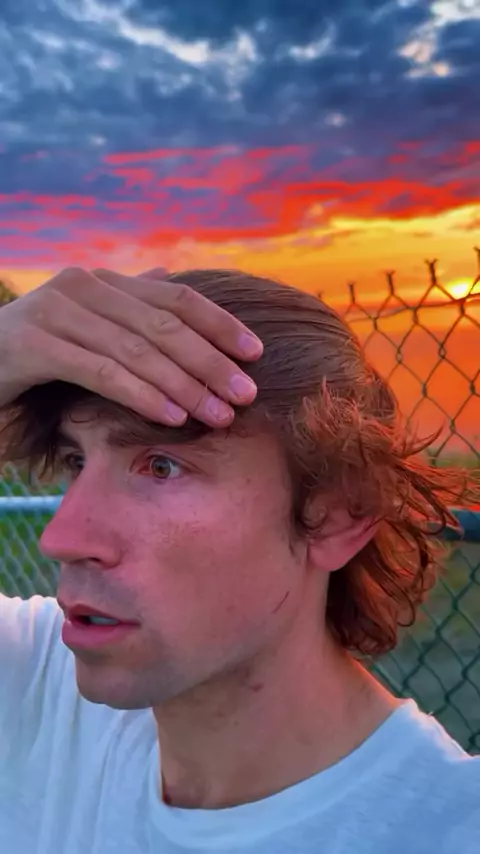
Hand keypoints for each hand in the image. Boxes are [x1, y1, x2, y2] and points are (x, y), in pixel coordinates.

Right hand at [0, 266, 262, 426]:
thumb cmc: (36, 365)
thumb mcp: (89, 339)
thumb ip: (127, 316)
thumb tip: (167, 282)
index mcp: (102, 282)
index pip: (175, 299)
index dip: (219, 325)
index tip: (256, 354)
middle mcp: (81, 286)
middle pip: (163, 324)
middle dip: (210, 362)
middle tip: (245, 394)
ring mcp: (53, 311)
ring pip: (136, 349)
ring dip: (184, 385)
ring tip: (217, 414)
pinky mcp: (31, 345)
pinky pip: (100, 371)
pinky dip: (141, 394)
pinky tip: (172, 415)